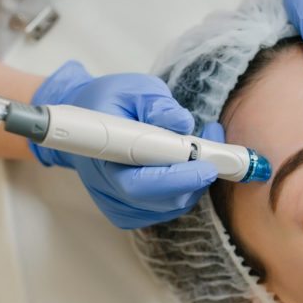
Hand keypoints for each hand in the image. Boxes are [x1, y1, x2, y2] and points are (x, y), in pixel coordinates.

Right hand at [30, 60, 219, 228]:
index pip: (139, 183)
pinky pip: (165, 210)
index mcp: (103, 156)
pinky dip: (184, 191)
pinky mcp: (128, 212)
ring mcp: (117, 205)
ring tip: (202, 149)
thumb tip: (182, 122)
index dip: (176, 178)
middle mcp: (107, 188)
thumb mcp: (133, 89)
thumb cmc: (110, 103)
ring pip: (168, 207)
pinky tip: (187, 167)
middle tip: (215, 153)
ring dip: (194, 182)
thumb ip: (157, 104)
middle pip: (160, 200)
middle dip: (195, 179)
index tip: (205, 165)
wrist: (86, 124)